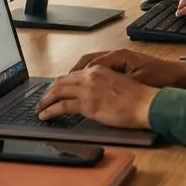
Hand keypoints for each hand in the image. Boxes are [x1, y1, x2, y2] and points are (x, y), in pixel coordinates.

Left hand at [36, 66, 156, 129]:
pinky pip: (62, 106)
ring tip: (40, 109)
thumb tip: (92, 95)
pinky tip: (46, 116)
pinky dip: (51, 111)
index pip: (72, 75)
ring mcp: (87, 90)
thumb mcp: (117, 83)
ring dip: (46, 101)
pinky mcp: (87, 104)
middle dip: (49, 92)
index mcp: (98, 69)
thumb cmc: (138, 97)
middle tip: (43, 100)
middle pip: (61, 81)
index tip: (54, 91)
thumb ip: (101, 85)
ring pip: (58, 92)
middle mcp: (90, 76)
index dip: (60, 84)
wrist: (146, 103)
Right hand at [70, 48, 185, 87]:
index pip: (89, 65)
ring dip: (79, 73)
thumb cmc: (159, 79)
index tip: (62, 88)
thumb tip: (94, 88)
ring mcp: (119, 58)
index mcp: (117, 56)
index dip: (74, 77)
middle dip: (72, 74)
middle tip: (58, 87)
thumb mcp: (135, 84)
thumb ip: (113, 84)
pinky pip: (100, 67)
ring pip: (92, 63)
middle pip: (86, 61)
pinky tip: (86, 84)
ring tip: (67, 85)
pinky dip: (89, 73)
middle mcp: (116, 54)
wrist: (178, 77)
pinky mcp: (123, 64)